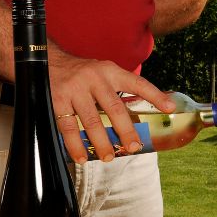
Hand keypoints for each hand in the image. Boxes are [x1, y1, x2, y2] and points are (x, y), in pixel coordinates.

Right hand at [48, 47, 172, 163]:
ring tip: (108, 157)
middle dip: (126, 131)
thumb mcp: (103, 72)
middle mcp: (95, 78)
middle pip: (115, 109)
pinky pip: (67, 126)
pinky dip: (74, 144)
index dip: (155, 95)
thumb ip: (118, 89)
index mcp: (111, 71)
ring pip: (92, 120)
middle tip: (133, 147)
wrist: (47, 60)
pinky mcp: (58, 98)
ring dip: (101, 142)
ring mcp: (76, 89)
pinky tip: (81, 156)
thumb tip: (142, 113)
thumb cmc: (82, 73)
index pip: (137, 83)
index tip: (170, 108)